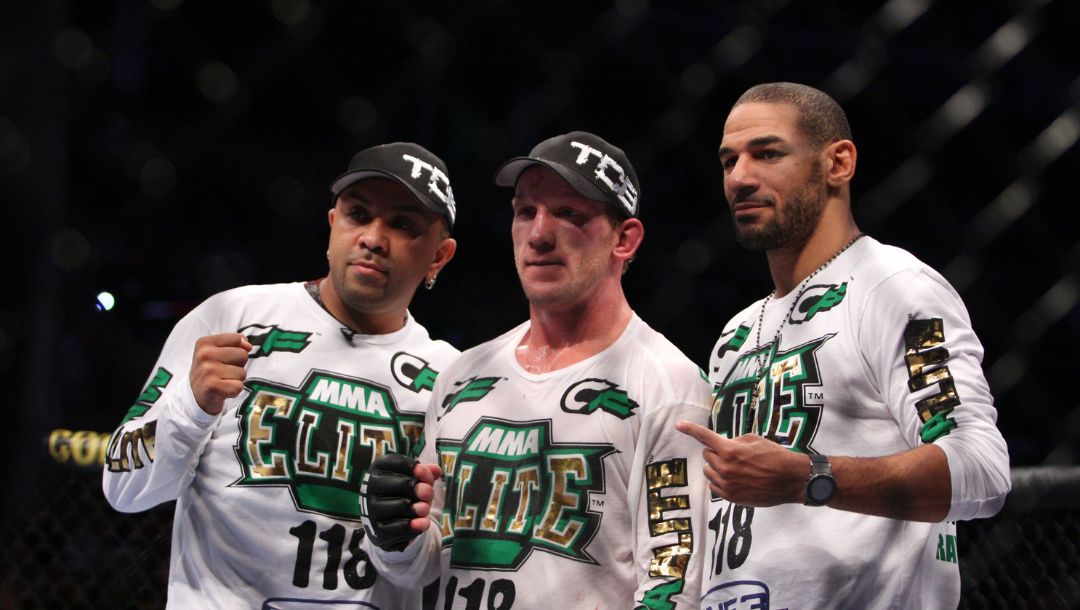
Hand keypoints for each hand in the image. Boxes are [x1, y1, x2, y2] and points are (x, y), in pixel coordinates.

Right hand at [189, 333, 252, 414]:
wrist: (196, 396)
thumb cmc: (210, 371)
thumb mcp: (218, 351)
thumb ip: (235, 344)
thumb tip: (248, 346)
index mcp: (204, 343)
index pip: (237, 338)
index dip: (237, 350)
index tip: (224, 358)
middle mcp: (204, 355)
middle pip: (243, 355)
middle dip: (238, 365)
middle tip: (223, 372)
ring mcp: (208, 371)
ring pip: (242, 372)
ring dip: (236, 379)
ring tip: (222, 381)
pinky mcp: (212, 387)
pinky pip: (239, 386)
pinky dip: (234, 391)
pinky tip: (223, 391)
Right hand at [359, 453, 441, 551]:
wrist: (386, 522)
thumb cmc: (402, 493)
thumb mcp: (413, 480)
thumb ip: (425, 473)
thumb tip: (436, 470)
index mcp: (378, 469)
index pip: (396, 463)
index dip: (415, 468)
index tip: (429, 474)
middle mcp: (370, 487)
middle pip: (399, 484)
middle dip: (418, 488)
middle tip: (429, 493)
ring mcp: (372, 510)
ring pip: (399, 506)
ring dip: (417, 507)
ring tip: (426, 509)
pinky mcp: (377, 530)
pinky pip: (398, 528)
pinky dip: (414, 526)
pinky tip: (424, 523)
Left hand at [676, 420, 806, 506]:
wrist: (791, 480)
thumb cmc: (775, 456)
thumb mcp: (754, 440)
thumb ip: (734, 441)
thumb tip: (723, 444)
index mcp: (730, 451)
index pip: (704, 437)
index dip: (690, 429)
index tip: (678, 425)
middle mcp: (725, 468)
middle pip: (707, 456)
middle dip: (716, 452)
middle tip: (733, 454)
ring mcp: (727, 484)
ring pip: (709, 472)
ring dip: (717, 467)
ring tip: (736, 468)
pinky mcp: (731, 497)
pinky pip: (714, 486)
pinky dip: (720, 481)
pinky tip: (734, 479)